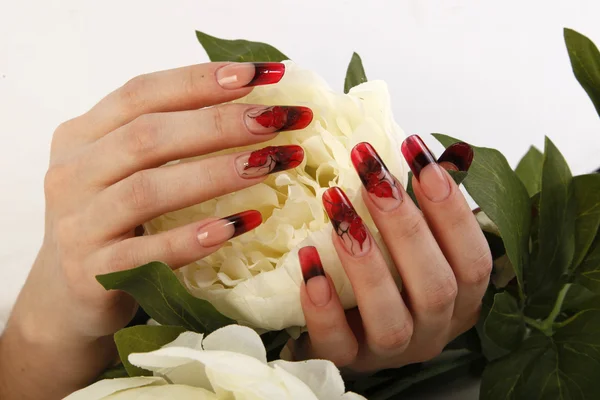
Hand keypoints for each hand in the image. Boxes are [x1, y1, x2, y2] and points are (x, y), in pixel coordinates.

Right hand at [0, 62, 311, 398]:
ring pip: (148, 190)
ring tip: (271, 163)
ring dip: (216, 174)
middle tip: (280, 119)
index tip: (261, 74)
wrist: (71, 293)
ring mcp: (79, 225)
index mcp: (84, 135)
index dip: (202, 80)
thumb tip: (255, 107)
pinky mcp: (92, 274)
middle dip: (222, 123)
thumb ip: (169, 138)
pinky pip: (148, 252)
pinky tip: (240, 225)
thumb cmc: (115, 222)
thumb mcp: (128, 170)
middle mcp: (73, 173)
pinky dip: (196, 237)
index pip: (143, 93)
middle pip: (149, 136)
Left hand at [296, 138, 491, 371]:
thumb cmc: (390, 275)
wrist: (349, 332)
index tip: (416, 150)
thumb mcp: (414, 242)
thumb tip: (446, 152)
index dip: (451, 205)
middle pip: (435, 286)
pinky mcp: (348, 362)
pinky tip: (307, 260)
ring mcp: (392, 352)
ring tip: (336, 207)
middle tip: (371, 173)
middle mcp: (434, 328)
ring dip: (366, 262)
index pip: (473, 256)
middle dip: (404, 225)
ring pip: (390, 320)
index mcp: (461, 298)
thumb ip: (426, 206)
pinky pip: (338, 344)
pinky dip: (323, 305)